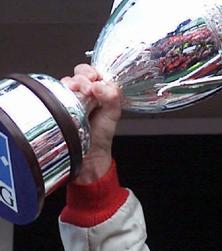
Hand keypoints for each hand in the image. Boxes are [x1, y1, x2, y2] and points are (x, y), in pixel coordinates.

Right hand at [61, 64, 121, 183]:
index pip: (95, 72)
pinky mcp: (58, 105)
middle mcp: (84, 93)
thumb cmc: (101, 136)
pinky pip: (56, 92)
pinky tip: (68, 97)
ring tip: (79, 92)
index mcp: (99, 92)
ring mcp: (70, 98)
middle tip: (88, 85)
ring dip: (73, 82)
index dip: (94, 72)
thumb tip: (100, 85)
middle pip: (79, 73)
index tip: (96, 78)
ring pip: (67, 80)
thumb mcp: (113, 115)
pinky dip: (61, 91)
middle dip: (83, 75)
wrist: (90, 156)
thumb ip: (112, 98)